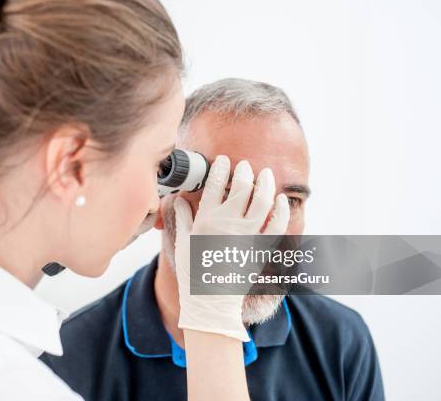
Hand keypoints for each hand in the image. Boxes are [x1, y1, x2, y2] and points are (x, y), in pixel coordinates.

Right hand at [174, 155, 289, 340]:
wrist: (210, 301)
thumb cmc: (192, 272)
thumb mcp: (182, 242)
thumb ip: (182, 218)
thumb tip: (180, 199)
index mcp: (206, 220)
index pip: (215, 185)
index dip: (220, 169)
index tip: (224, 160)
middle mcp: (227, 223)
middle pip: (241, 187)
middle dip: (244, 171)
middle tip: (245, 165)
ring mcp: (247, 235)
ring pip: (263, 200)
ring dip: (266, 183)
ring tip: (265, 174)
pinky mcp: (261, 247)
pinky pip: (277, 224)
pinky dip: (282, 209)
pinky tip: (281, 199)